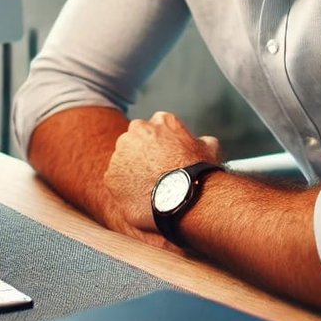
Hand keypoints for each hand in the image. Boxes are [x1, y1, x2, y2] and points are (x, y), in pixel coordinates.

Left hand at [104, 111, 223, 232]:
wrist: (185, 198)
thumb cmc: (199, 172)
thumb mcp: (210, 148)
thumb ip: (201, 140)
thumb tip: (202, 142)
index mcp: (161, 120)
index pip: (157, 128)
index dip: (162, 146)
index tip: (168, 159)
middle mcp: (136, 130)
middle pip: (136, 141)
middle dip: (144, 155)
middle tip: (157, 174)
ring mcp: (120, 153)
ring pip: (124, 161)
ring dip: (133, 172)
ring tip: (151, 189)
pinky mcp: (110, 176)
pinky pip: (116, 181)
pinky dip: (125, 189)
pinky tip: (142, 199)